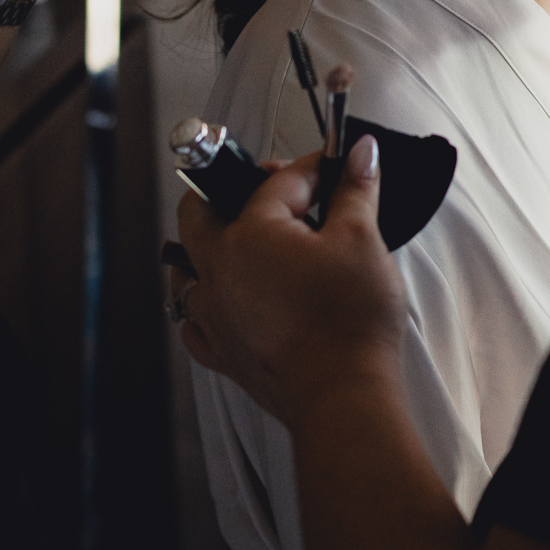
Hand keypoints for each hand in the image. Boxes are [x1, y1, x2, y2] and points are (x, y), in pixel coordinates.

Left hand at [173, 138, 406, 431]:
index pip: (277, 182)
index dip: (314, 169)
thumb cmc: (350, 323)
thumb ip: (356, 189)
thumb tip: (359, 154)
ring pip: (187, 268)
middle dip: (232, 190)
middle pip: (201, 212)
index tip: (337, 168)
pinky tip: (230, 301)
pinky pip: (195, 321)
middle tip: (271, 189)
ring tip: (239, 240)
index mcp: (249, 235)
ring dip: (208, 248)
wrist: (344, 394)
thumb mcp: (362, 239)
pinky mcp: (223, 352)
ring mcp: (215, 315)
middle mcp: (219, 272)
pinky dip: (208, 305)